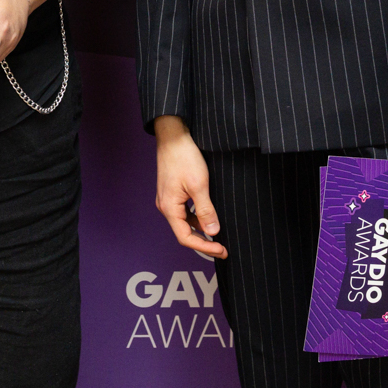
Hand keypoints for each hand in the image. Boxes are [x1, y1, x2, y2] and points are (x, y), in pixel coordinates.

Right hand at [154, 117, 226, 259]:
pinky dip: (196, 217)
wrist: (173, 137)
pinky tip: (207, 215)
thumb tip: (213, 231)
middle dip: (204, 241)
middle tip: (223, 247)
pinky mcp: (172, 192)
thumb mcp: (199, 185)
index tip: (221, 250)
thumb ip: (205, 210)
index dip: (204, 247)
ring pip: (184, 222)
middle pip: (184, 232)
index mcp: (169, 208)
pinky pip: (184, 212)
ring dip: (200, 229)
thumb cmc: (184, 157)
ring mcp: (167, 199)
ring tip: (218, 233)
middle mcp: (165, 206)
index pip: (186, 237)